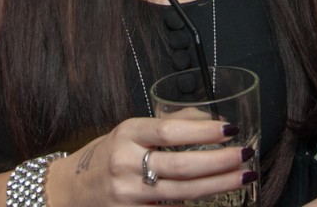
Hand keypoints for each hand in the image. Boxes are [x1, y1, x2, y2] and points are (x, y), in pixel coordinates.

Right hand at [46, 116, 256, 205]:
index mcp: (127, 134)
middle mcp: (125, 164)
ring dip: (218, 184)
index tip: (230, 128)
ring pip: (182, 193)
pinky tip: (217, 198)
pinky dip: (196, 205)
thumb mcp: (130, 131)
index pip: (170, 131)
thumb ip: (167, 124)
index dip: (203, 130)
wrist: (70, 191)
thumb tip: (209, 118)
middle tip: (246, 154)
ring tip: (244, 175)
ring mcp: (127, 194)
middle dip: (219, 161)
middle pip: (181, 166)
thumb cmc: (107, 156)